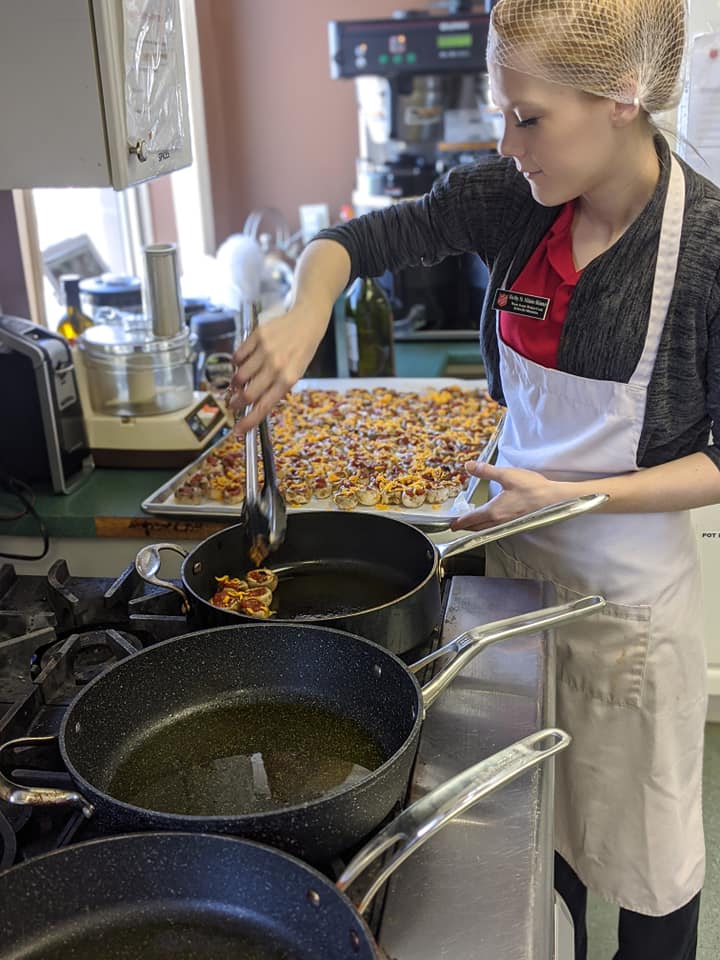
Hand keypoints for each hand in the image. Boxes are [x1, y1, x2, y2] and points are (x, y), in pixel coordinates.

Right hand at [227, 304, 327, 432]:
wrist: (307, 319)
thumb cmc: (303, 349)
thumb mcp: (296, 372)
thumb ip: (277, 387)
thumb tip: (256, 402)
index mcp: (288, 379)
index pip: (264, 406)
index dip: (249, 422)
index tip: (238, 431)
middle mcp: (276, 366)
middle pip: (247, 393)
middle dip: (236, 404)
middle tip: (232, 405)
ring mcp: (265, 350)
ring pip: (239, 375)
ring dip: (235, 384)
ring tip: (236, 384)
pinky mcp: (256, 336)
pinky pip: (238, 356)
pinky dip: (236, 363)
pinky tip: (240, 365)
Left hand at [449, 461, 568, 531]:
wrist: (555, 499)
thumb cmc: (532, 488)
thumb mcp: (507, 475)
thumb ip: (486, 471)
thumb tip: (468, 466)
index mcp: (493, 511)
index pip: (470, 519)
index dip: (459, 522)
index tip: (451, 525)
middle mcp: (499, 521)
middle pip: (477, 528)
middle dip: (465, 527)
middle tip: (457, 525)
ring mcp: (508, 524)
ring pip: (486, 529)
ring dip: (476, 528)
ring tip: (471, 523)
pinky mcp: (516, 523)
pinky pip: (496, 528)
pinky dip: (488, 527)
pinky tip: (491, 521)